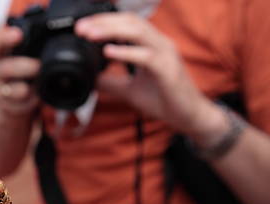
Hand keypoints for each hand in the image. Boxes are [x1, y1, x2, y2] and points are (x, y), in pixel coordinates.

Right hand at [0, 26, 40, 114]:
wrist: (17, 99)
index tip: (18, 34)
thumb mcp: (29, 58)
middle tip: (37, 66)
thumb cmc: (26, 73)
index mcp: (1, 54)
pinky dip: (27, 101)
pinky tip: (35, 98)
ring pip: (7, 89)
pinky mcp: (3, 105)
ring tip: (35, 87)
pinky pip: (14, 104)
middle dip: (20, 67)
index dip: (5, 38)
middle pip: (2, 67)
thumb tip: (60, 43)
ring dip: (23, 88)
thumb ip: (36, 50)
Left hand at [75, 13, 222, 138]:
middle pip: (130, 21)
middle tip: (81, 28)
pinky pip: (145, 56)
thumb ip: (112, 83)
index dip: (104, 21)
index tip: (81, 27)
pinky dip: (125, 52)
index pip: (126, 22)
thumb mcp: (130, 90)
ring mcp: (165, 54)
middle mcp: (160, 44)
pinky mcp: (168, 69)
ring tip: (90, 35)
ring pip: (138, 32)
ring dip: (111, 31)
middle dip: (103, 22)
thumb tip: (92, 80)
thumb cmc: (164, 99)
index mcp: (151, 44)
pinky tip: (108, 52)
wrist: (188, 116)